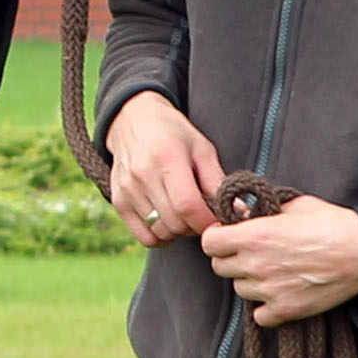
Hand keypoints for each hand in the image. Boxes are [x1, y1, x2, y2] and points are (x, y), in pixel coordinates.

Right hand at [107, 93, 224, 245]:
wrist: (133, 120)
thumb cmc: (174, 134)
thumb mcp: (202, 149)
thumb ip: (218, 182)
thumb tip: (238, 213)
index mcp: (167, 158)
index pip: (188, 206)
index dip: (208, 221)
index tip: (219, 220)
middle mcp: (142, 175)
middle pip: (175, 223)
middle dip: (196, 226)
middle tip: (203, 214)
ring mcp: (127, 190)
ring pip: (161, 232)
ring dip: (179, 231)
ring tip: (185, 214)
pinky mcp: (118, 201)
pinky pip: (144, 236)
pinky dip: (160, 236)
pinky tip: (168, 221)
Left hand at [200, 193, 357, 325]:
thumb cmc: (333, 224)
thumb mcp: (295, 205)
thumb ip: (262, 209)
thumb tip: (240, 212)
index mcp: (255, 235)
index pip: (209, 243)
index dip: (218, 238)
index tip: (229, 237)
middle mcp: (256, 264)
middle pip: (220, 268)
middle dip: (232, 259)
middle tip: (253, 254)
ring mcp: (269, 290)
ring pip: (240, 290)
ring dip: (250, 282)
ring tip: (274, 272)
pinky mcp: (285, 310)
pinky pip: (259, 315)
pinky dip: (266, 308)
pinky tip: (281, 293)